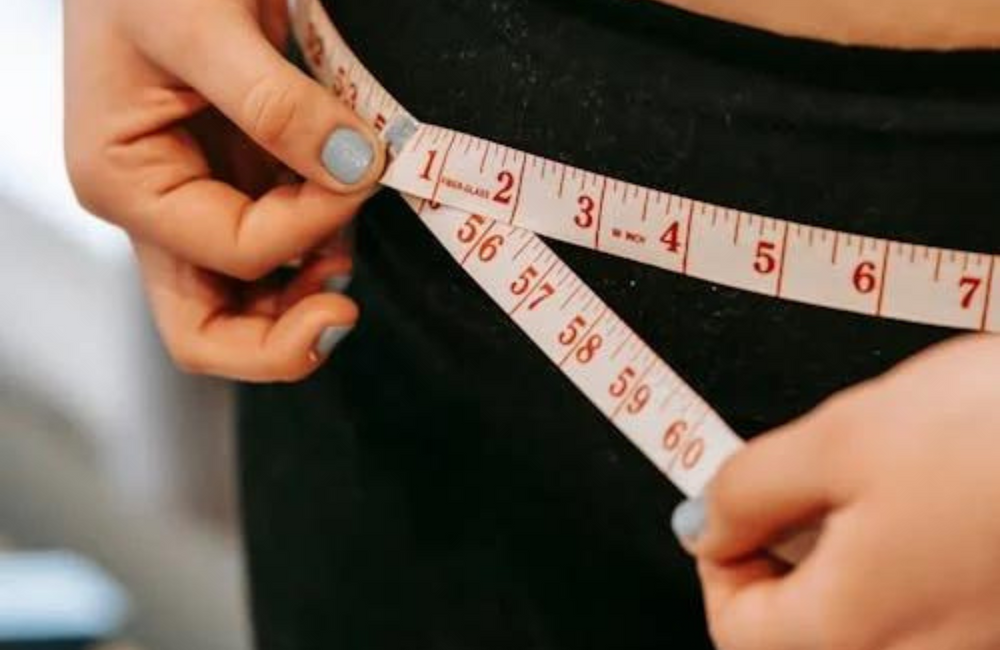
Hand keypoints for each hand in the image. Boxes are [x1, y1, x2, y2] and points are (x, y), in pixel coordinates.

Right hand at [64, 0, 385, 380]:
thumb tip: (352, 166)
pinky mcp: (236, 181)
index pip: (234, 251)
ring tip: (350, 241)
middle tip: (344, 310)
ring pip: (250, 300)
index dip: (309, 223)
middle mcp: (157, 210)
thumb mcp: (199, 22)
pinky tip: (344, 209)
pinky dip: (319, 244)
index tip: (360, 168)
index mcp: (125, 183)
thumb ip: (272, 101)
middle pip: (213, 329)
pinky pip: (281, 245)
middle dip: (283, 339)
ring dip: (308, 290)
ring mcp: (198, 201)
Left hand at [672, 334, 999, 649]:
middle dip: (790, 553)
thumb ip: (749, 490)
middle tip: (817, 483)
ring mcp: (970, 646)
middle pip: (803, 628)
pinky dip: (912, 560)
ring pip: (869, 617)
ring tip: (890, 483)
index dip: (719, 560)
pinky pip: (932, 608)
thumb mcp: (839, 438)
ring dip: (853, 554)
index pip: (736, 629)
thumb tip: (705, 522)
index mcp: (852, 633)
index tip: (731, 510)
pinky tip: (940, 503)